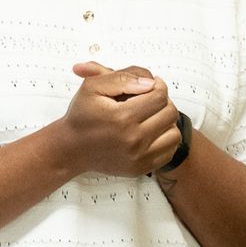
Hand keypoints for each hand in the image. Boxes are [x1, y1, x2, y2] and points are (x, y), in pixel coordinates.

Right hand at [59, 62, 180, 176]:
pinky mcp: (141, 168)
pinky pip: (169, 151)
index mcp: (121, 118)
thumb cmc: (83, 115)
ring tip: (152, 116)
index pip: (159, 96)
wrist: (72, 148)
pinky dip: (165, 139)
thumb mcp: (93, 86)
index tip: (150, 85)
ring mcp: (138, 157)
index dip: (158, 86)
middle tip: (151, 99)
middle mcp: (132, 140)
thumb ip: (122, 78)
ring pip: (174, 133)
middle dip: (163, 102)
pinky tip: (151, 132)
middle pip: (170, 113)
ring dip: (167, 121)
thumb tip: (150, 83)